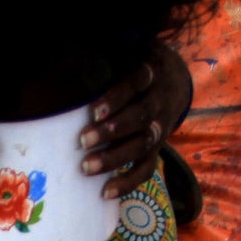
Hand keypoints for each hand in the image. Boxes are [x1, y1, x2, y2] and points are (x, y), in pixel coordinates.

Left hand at [79, 42, 191, 197]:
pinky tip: (105, 192)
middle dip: (111, 131)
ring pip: (142, 145)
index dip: (117, 98)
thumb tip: (65, 48)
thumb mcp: (129, 51)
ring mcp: (160, 127)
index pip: (137, 83)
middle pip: (140, 118)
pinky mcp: (157, 148)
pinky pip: (147, 169)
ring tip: (86, 168)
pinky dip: (127, 182)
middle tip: (82, 141)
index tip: (94, 111)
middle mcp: (159, 101)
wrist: (175, 80)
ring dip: (114, 158)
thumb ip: (105, 52)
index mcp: (151, 72)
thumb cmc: (135, 67)